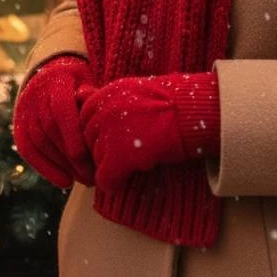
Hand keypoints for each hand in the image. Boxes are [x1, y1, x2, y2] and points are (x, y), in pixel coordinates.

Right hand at [12, 55, 97, 189]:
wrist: (52, 74)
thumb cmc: (82, 84)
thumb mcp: (91, 82)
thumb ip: (95, 100)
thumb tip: (109, 124)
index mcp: (58, 79)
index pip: (61, 108)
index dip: (71, 133)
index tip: (85, 157)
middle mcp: (37, 93)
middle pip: (50, 128)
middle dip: (70, 155)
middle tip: (92, 175)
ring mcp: (25, 108)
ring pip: (38, 141)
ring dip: (61, 165)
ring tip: (84, 180)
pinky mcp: (19, 124)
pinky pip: (27, 149)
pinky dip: (45, 168)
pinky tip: (65, 182)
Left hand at [78, 71, 220, 192]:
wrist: (191, 112)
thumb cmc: (172, 104)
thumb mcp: (136, 92)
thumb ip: (114, 102)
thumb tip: (99, 115)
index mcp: (107, 92)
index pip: (85, 118)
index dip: (98, 133)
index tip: (110, 141)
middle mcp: (103, 110)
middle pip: (88, 140)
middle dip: (101, 150)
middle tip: (120, 157)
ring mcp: (109, 133)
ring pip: (96, 160)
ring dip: (109, 166)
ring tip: (130, 165)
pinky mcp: (118, 157)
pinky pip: (104, 179)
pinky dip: (113, 184)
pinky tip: (124, 182)